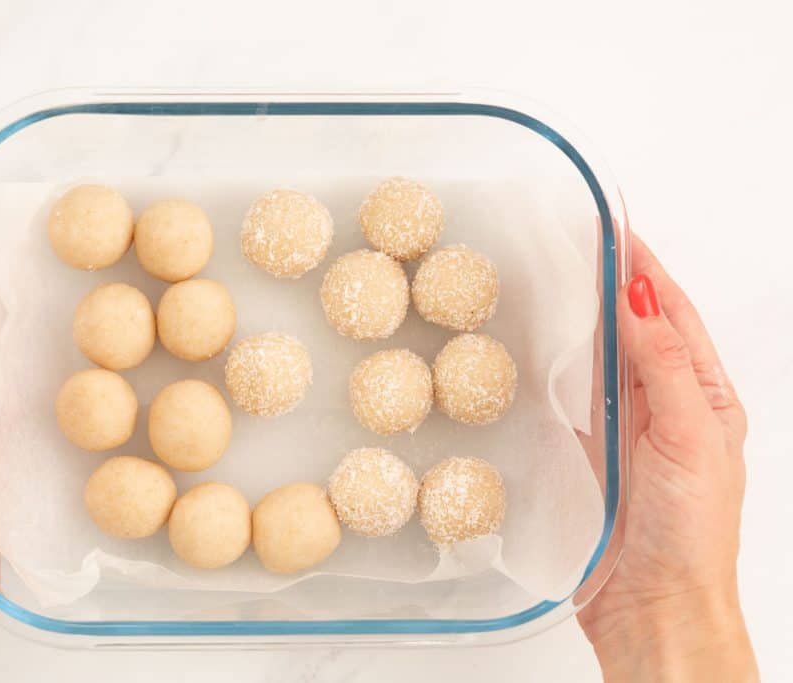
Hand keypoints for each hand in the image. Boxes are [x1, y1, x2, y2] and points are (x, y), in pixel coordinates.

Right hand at [578, 234, 756, 680]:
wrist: (652, 608)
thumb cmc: (688, 533)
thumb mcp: (690, 437)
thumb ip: (663, 367)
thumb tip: (640, 300)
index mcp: (706, 399)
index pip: (673, 317)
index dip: (646, 271)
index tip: (616, 230)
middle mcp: (665, 409)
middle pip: (635, 331)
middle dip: (611, 286)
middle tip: (578, 244)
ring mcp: (625, 433)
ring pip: (600, 363)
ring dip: (582, 323)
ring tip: (556, 282)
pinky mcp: (588, 457)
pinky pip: (570, 402)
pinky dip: (556, 372)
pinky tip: (538, 354)